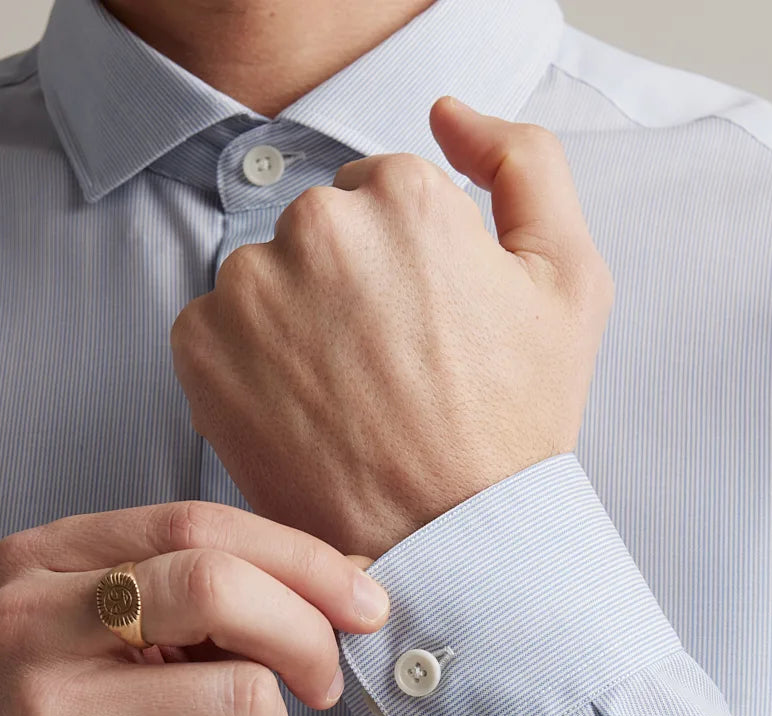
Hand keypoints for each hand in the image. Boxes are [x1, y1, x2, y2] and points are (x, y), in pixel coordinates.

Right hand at [0, 503, 389, 715]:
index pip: (198, 524)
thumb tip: (348, 577)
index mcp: (39, 562)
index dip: (303, 558)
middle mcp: (34, 624)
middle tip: (322, 686)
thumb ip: (192, 597)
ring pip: (248, 700)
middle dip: (308, 636)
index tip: (363, 600)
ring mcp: (55, 713)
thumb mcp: (89, 637)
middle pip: (222, 586)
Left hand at [169, 95, 613, 560]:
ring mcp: (250, 289)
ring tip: (347, 401)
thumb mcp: (571, 281)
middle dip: (349, 289)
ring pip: (267, 279)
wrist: (448, 545)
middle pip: (320, 231)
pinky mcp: (200, 350)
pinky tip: (301, 415)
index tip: (427, 334)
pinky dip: (248, 367)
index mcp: (405, 194)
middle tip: (391, 375)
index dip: (410, 268)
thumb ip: (526, 163)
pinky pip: (215, 329)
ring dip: (295, 324)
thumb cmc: (514, 427)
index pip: (384, 196)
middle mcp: (317, 226)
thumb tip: (448, 113)